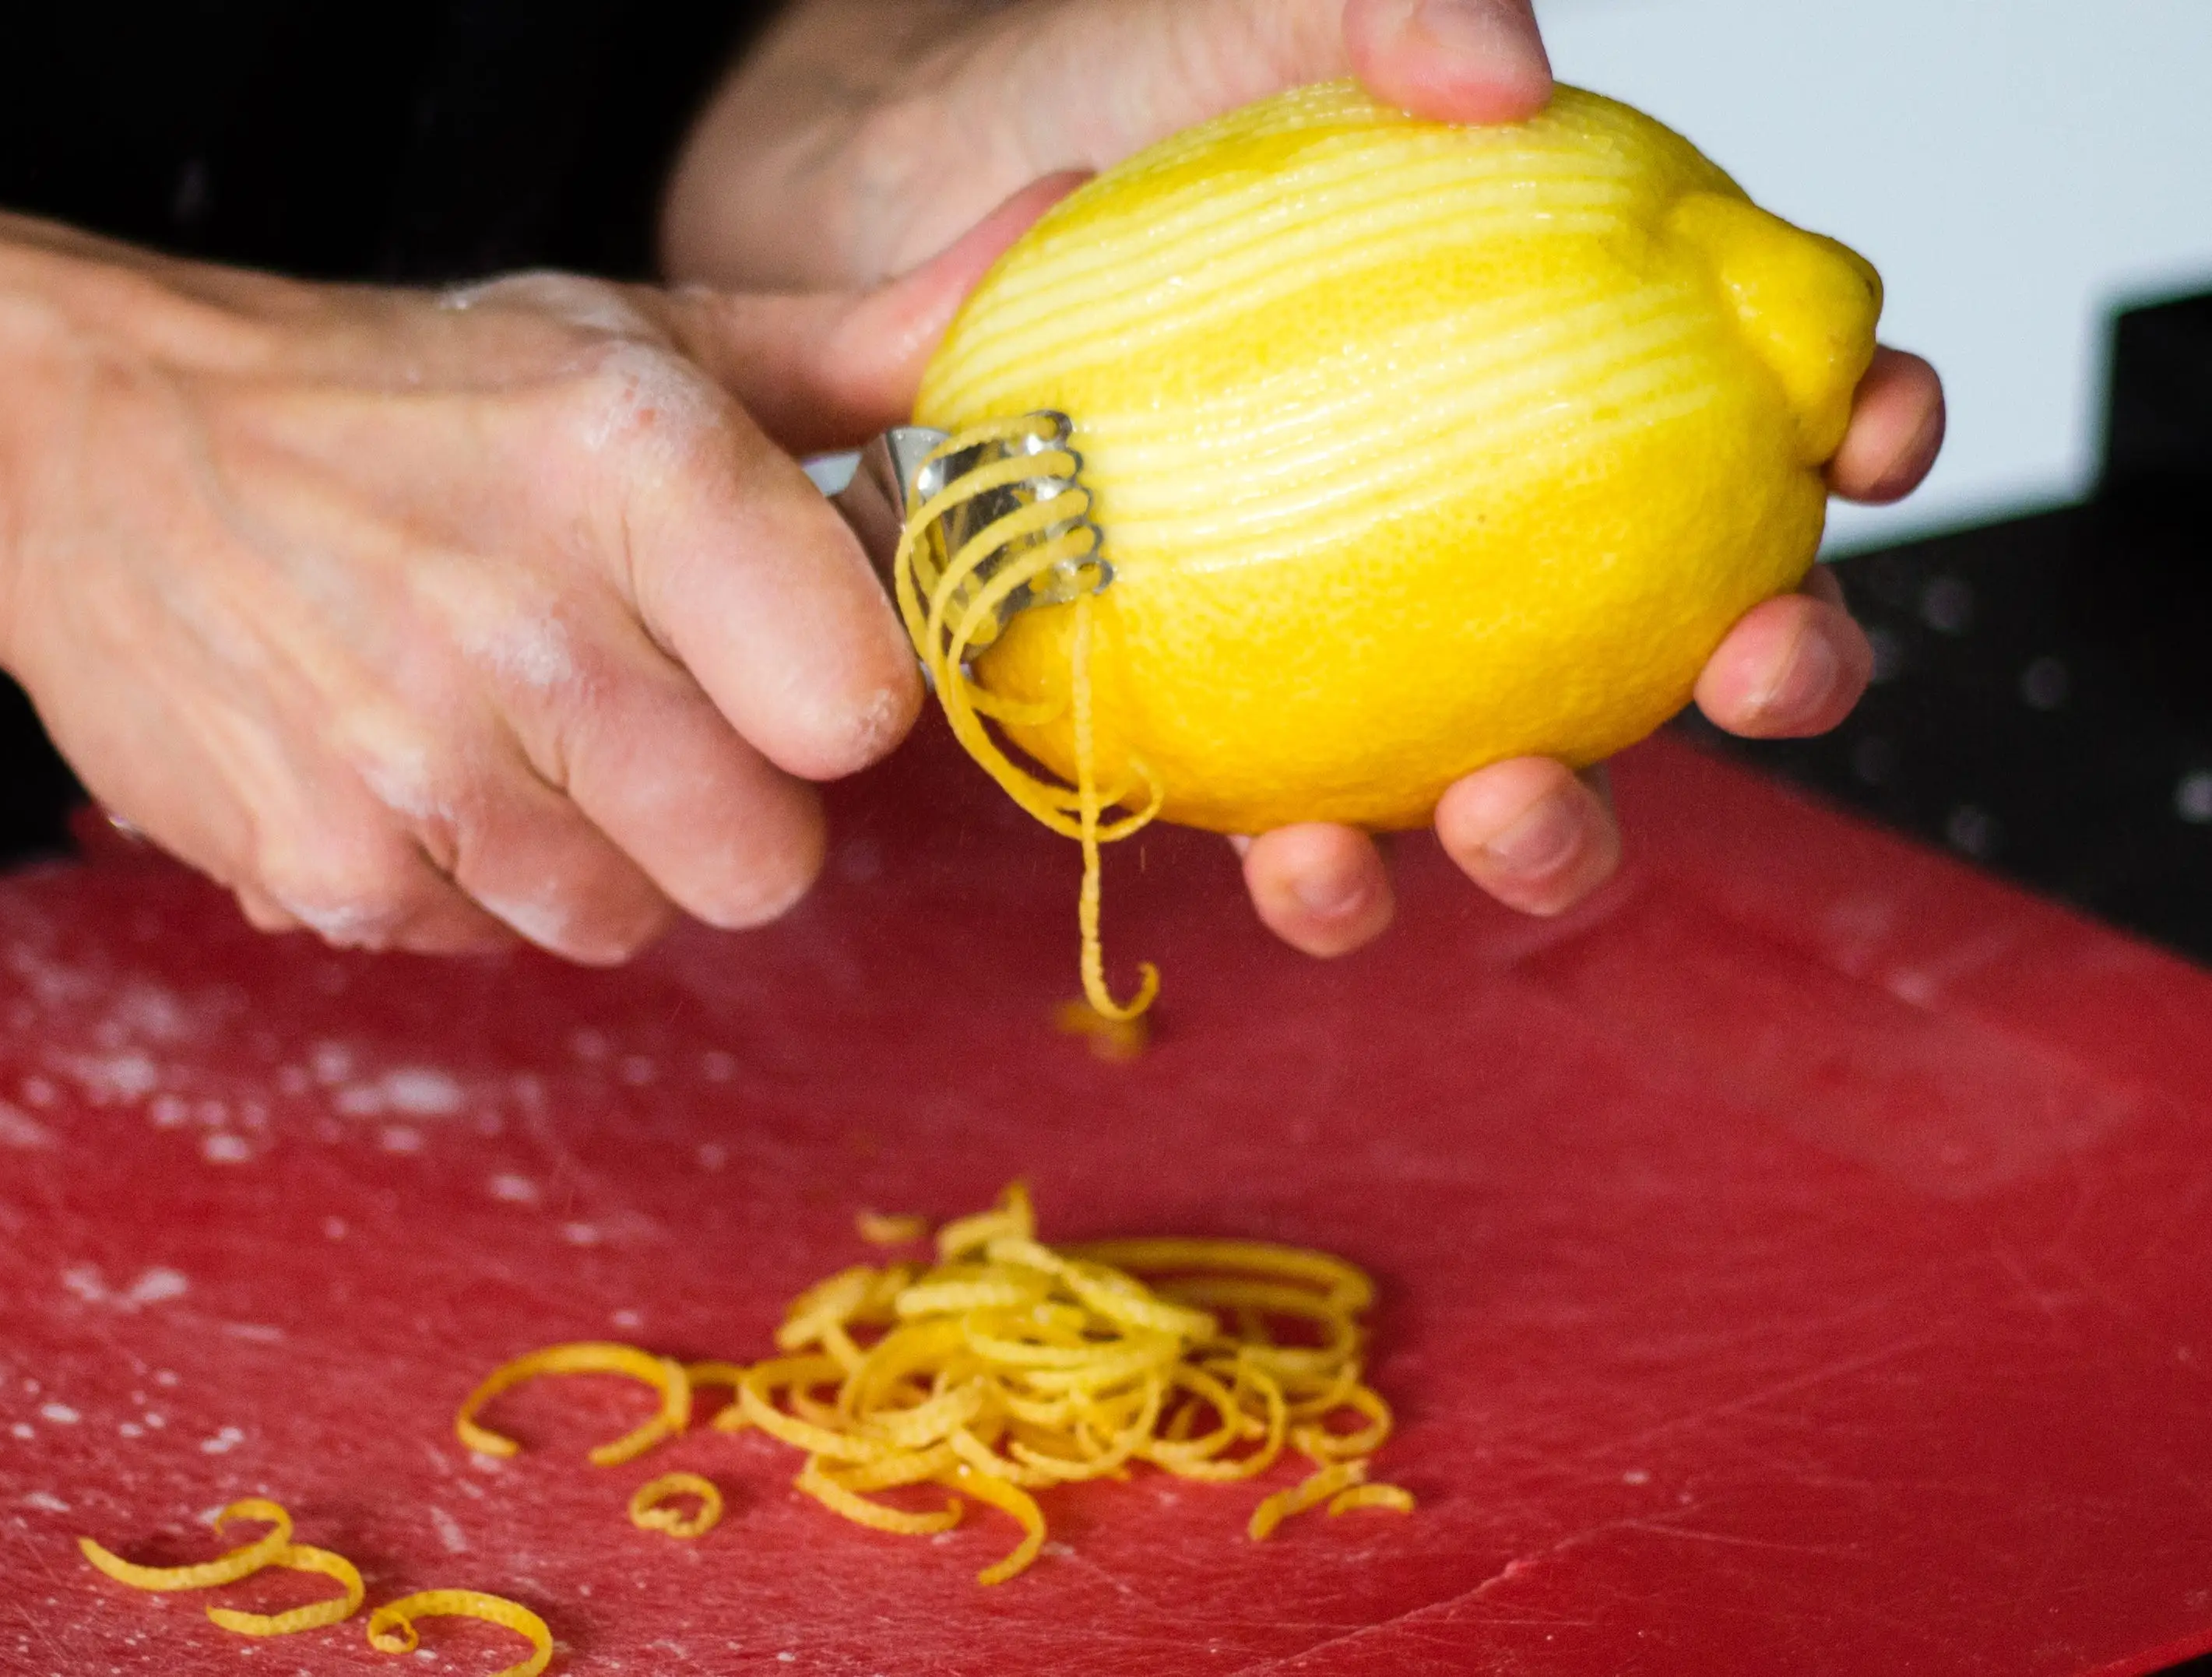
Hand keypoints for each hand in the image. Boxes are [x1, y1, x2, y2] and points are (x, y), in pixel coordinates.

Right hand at [0, 193, 1053, 959]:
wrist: (103, 448)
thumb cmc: (416, 400)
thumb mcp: (646, 341)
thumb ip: (873, 343)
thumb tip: (1056, 242)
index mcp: (639, 468)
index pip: (863, 709)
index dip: (838, 697)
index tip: (783, 654)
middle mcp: (532, 626)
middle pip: (768, 863)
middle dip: (732, 805)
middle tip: (645, 703)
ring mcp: (420, 767)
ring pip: (634, 919)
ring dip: (601, 845)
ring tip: (512, 718)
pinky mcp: (329, 870)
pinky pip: (496, 943)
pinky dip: (474, 880)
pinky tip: (418, 762)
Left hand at [667, 0, 1944, 956]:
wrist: (889, 222)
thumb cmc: (1095, 107)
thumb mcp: (1252, 19)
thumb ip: (1388, 16)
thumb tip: (1511, 77)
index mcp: (1552, 355)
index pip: (1763, 390)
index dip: (1864, 424)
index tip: (1872, 434)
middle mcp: (1483, 514)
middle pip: (1691, 622)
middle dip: (1774, 669)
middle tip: (1755, 662)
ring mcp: (1364, 637)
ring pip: (1516, 772)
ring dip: (1551, 829)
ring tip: (1503, 809)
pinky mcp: (1229, 722)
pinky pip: (1304, 826)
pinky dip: (1322, 870)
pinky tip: (1296, 858)